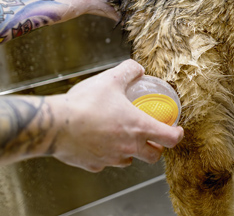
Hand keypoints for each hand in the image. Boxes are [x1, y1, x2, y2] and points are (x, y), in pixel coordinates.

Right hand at [48, 59, 183, 171]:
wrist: (56, 124)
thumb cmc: (85, 103)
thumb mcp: (111, 79)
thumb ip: (129, 71)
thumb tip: (138, 69)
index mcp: (138, 127)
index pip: (169, 138)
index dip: (177, 134)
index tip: (176, 130)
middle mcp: (128, 147)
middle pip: (152, 156)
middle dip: (156, 147)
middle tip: (152, 137)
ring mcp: (111, 159)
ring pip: (129, 160)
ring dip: (131, 151)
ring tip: (123, 137)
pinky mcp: (93, 165)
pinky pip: (105, 162)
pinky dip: (106, 154)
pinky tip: (98, 142)